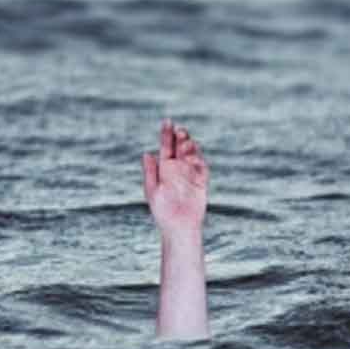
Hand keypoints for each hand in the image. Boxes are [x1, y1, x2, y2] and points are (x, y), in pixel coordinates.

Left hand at [142, 119, 208, 233]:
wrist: (179, 227)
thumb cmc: (162, 211)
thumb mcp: (153, 190)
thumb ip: (150, 172)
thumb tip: (147, 153)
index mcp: (164, 168)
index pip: (166, 146)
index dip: (167, 134)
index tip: (168, 121)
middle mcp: (178, 168)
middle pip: (180, 147)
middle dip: (181, 137)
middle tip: (180, 131)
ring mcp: (190, 174)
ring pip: (192, 154)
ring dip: (190, 147)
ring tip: (186, 145)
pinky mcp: (201, 181)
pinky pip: (202, 167)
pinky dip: (200, 161)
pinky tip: (194, 158)